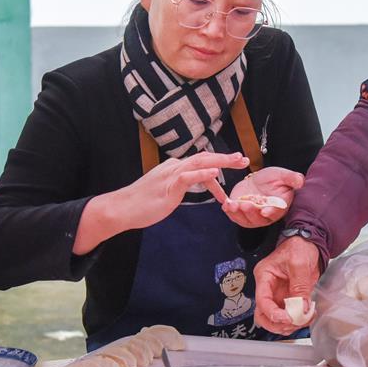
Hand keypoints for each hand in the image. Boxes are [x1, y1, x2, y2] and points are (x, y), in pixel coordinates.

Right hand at [75, 152, 250, 253]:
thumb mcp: (167, 190)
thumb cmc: (143, 203)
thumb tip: (192, 183)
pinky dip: (202, 175)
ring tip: (236, 161)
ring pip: (199, 163)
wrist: (123, 208)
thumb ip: (180, 184)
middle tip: (244, 159)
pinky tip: (215, 174)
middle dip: (226, 158)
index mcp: (175, 168)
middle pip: (205, 158)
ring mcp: (171, 175)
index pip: (201, 162)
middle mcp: (174, 167)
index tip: (235, 165)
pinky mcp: (167, 186)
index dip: (219, 163)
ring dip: (220, 162)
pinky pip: (187, 177)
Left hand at [219, 167, 304, 228]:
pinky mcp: (241, 214)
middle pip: (259, 219)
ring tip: (234, 205)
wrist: (257, 181)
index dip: (270, 212)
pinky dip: (230, 212)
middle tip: (246, 205)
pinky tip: (227, 205)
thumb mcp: (282, 175)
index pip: (276, 212)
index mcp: (279, 206)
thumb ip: (292, 178)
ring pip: (246, 220)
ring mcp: (253, 216)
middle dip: (252, 213)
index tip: (264, 211)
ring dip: (239, 214)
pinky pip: (235, 217)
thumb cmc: (272, 179)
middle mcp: (266, 215)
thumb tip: (301, 181)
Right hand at [253, 235, 320, 333]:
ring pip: (275, 319)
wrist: (309, 244)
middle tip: (294, 322)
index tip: (287, 318)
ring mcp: (278, 295)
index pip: (262, 301)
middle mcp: (268, 288)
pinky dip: (298, 320)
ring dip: (289, 325)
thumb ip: (300, 287)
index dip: (273, 313)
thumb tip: (301, 308)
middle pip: (263, 315)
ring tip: (304, 319)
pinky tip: (308, 315)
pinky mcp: (289, 299)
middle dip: (278, 323)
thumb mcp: (299, 264)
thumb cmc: (298, 247)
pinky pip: (290, 315)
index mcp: (264, 276)